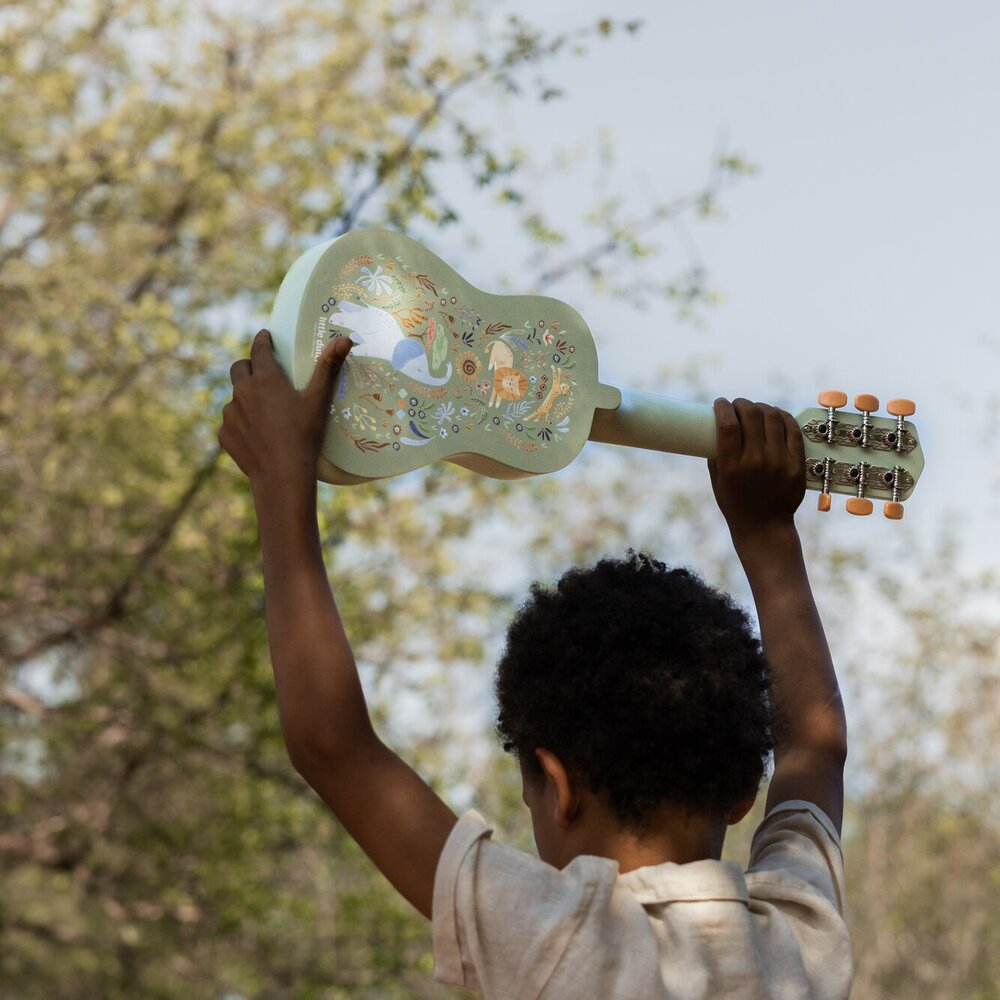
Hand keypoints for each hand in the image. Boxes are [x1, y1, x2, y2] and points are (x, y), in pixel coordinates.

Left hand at [219, 329, 351, 486]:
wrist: (282, 476)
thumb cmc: (304, 435)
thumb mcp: (319, 400)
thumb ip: (329, 367)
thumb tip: (345, 338)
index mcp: (265, 379)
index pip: (259, 349)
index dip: (263, 340)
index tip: (265, 336)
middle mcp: (242, 392)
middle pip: (239, 368)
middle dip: (249, 365)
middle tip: (262, 372)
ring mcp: (230, 414)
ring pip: (235, 398)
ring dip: (245, 398)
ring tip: (264, 412)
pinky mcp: (225, 434)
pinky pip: (231, 423)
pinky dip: (241, 424)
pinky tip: (257, 435)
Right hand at [708, 398, 804, 542]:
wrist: (765, 527)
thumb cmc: (735, 504)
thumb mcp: (717, 481)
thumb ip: (716, 453)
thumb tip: (717, 424)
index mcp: (732, 467)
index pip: (728, 425)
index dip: (723, 407)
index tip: (720, 403)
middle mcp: (756, 462)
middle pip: (751, 415)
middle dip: (741, 403)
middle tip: (737, 405)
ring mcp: (780, 462)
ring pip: (773, 417)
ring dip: (761, 407)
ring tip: (756, 410)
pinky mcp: (797, 464)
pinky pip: (792, 429)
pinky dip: (782, 416)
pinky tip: (774, 415)